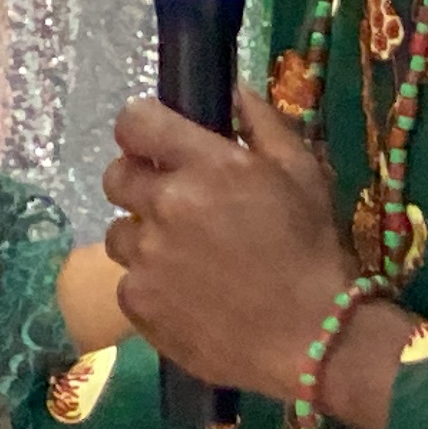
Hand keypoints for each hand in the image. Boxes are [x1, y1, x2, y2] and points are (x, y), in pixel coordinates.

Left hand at [99, 91, 356, 401]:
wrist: (311, 337)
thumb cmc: (312, 250)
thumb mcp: (303, 172)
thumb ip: (263, 123)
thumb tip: (232, 90)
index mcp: (206, 165)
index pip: (135, 122)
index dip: (140, 129)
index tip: (155, 145)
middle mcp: (166, 205)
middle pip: (116, 176)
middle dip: (139, 183)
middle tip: (174, 204)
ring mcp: (147, 258)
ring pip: (119, 233)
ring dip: (144, 238)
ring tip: (185, 259)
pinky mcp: (138, 303)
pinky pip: (127, 282)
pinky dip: (151, 286)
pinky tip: (188, 296)